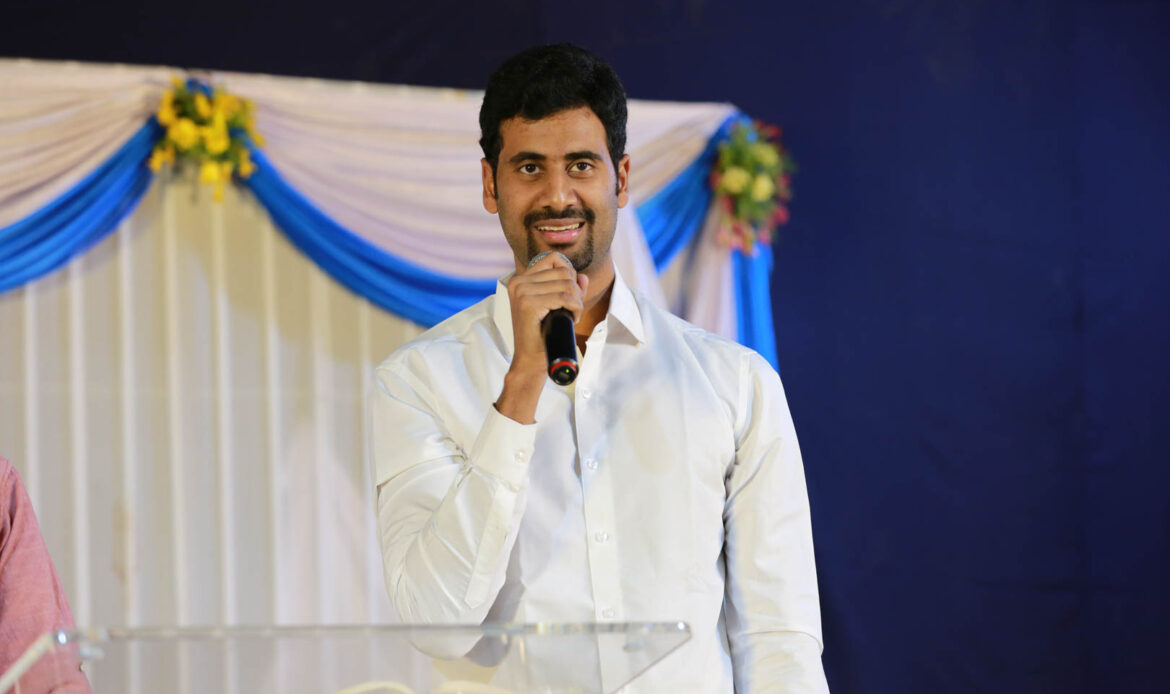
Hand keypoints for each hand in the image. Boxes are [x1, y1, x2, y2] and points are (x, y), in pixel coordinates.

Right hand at [494, 252, 588, 423]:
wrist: (530, 360)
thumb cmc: (543, 335)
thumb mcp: (556, 306)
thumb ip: (570, 289)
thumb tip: (582, 276)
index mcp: (520, 279)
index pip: (554, 259)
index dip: (569, 275)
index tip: (568, 295)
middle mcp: (518, 282)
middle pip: (564, 271)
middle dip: (575, 291)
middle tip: (572, 310)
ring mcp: (521, 292)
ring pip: (567, 283)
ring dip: (577, 301)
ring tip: (571, 315)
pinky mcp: (528, 304)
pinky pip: (565, 297)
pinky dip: (576, 308)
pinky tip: (572, 319)